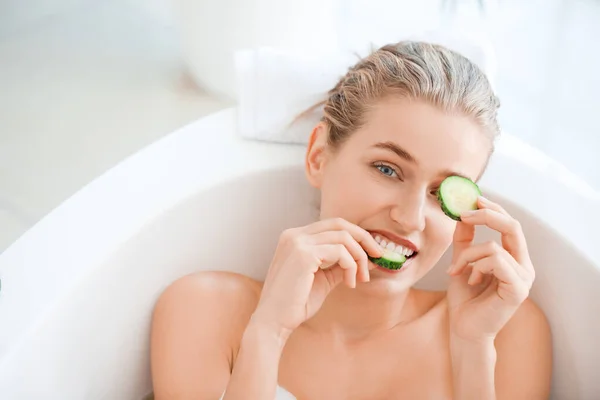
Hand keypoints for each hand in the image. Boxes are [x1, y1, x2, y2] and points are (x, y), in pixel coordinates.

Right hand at [251, 218, 382, 336]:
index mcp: (295, 237)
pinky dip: (351, 266)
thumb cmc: (296, 303)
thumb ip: (342, 265)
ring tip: (360, 279)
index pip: (332, 225)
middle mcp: (294, 234)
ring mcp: (297, 242)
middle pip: (339, 224)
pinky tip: (349, 283)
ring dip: (359, 257)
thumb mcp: (323, 279)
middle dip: (364, 238)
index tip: (373, 251)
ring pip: (343, 237)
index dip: (356, 234)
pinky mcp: (303, 254)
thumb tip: (369, 258)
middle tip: (379, 256)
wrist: (274, 321)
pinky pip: (340, 251)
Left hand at [446, 196, 534, 342]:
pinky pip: (496, 262)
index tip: (473, 200)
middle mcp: (524, 266)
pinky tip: (470, 281)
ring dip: (468, 256)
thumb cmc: (465, 298)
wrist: (464, 328)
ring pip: (494, 247)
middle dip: (486, 215)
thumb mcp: (462, 261)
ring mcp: (524, 278)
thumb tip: (462, 215)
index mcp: (515, 258)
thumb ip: (465, 240)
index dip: (493, 209)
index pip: (510, 225)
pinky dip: (476, 267)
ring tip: (458, 271)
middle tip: (464, 214)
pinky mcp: (518, 289)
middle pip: (513, 226)